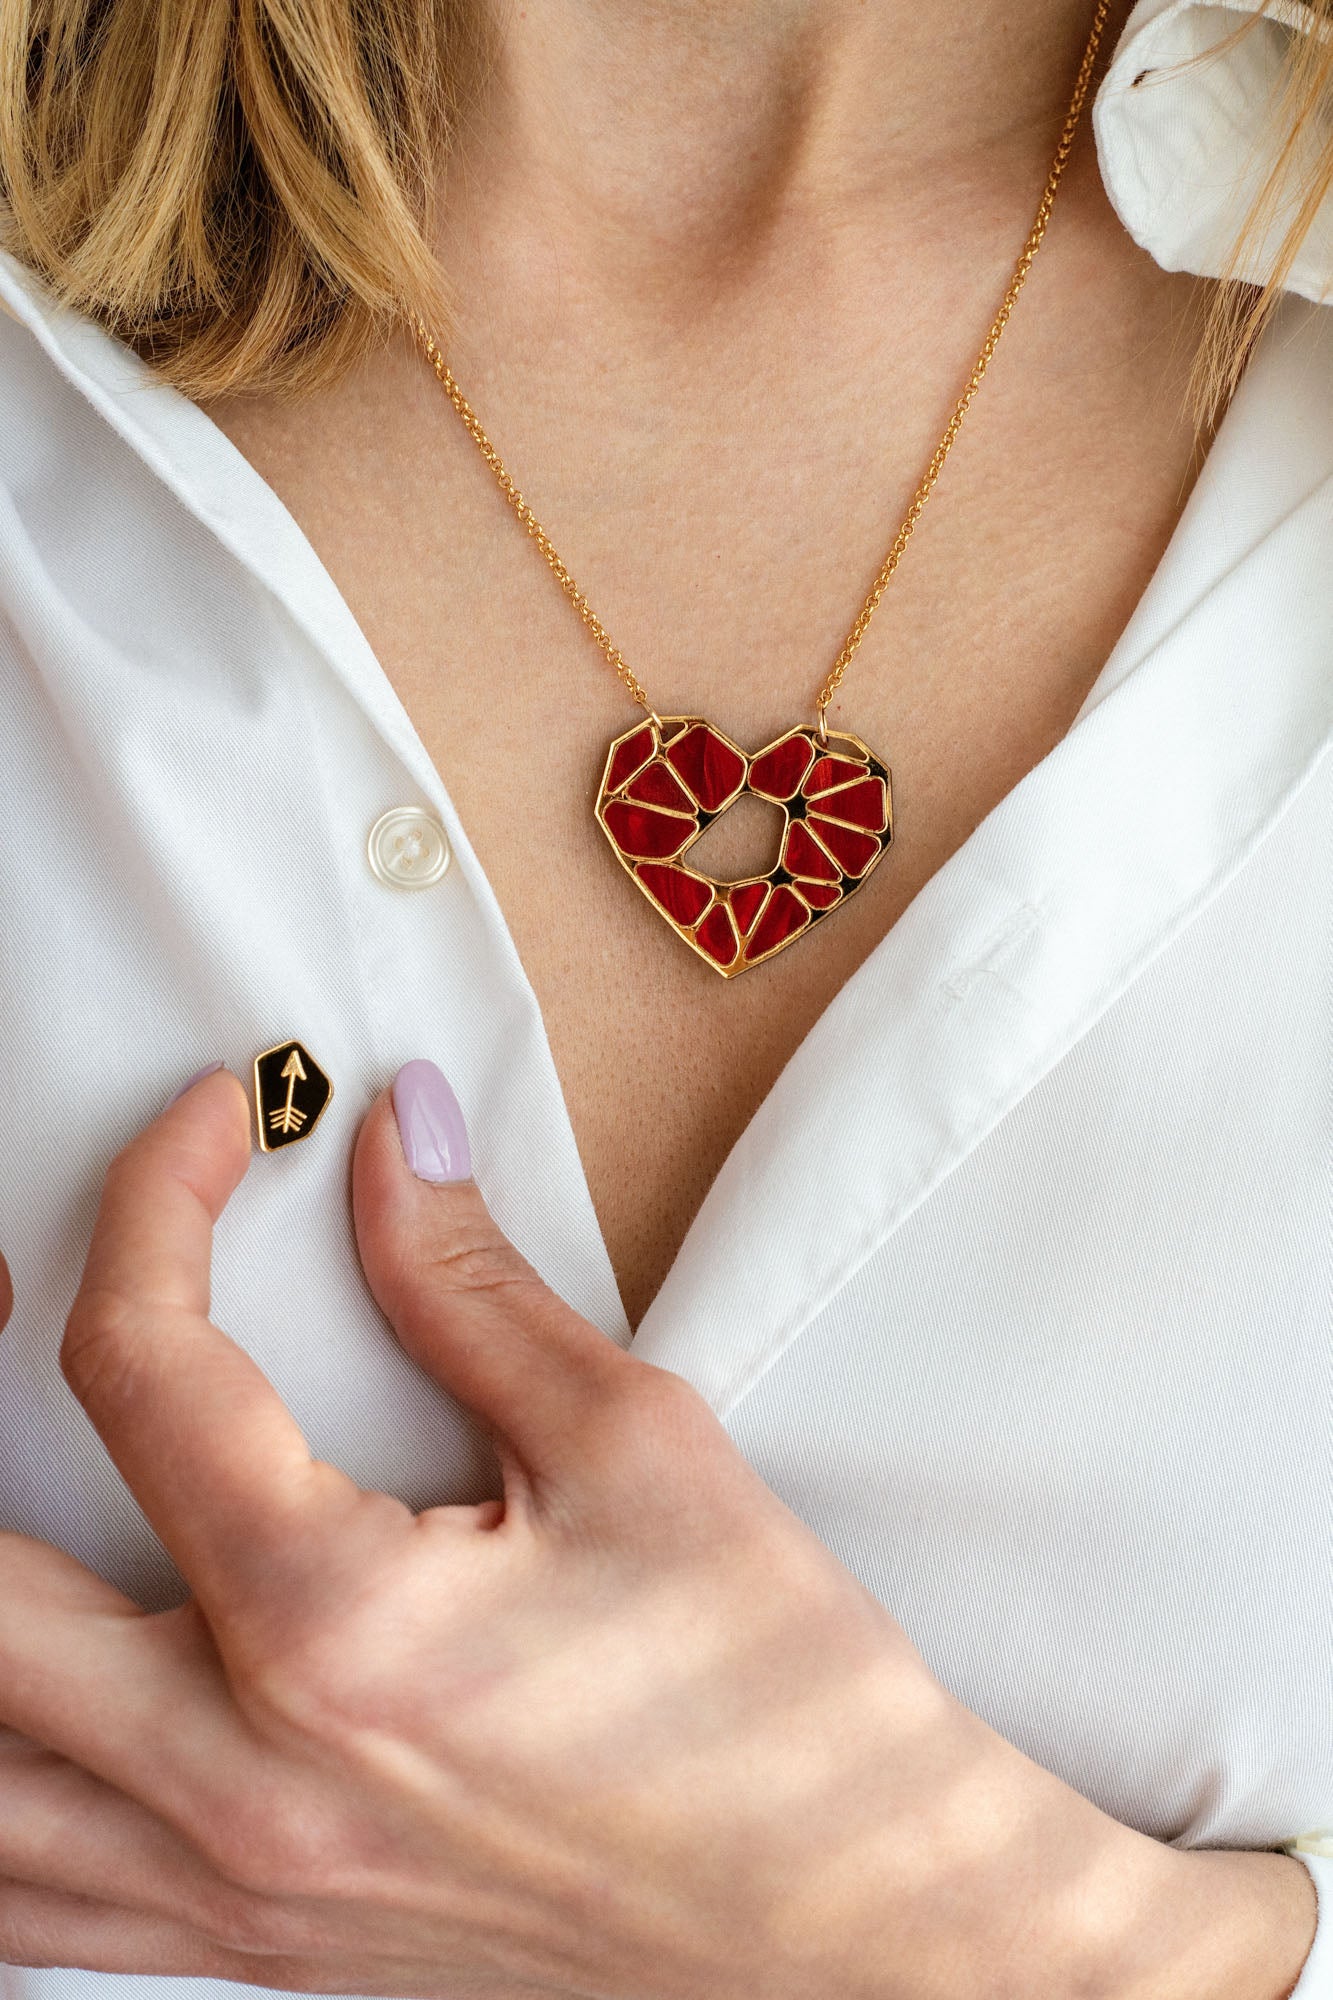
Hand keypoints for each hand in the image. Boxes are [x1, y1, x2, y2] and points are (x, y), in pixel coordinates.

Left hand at [0, 1064, 1315, 1998]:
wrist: (853, 1936)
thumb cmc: (773, 1706)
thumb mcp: (639, 1449)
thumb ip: (469, 1285)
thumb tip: (393, 1143)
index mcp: (332, 1631)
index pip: (145, 1365)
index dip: (156, 1199)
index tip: (217, 1124)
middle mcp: (238, 1778)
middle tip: (29, 1287)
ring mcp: (226, 1893)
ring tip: (17, 1479)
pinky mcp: (250, 1952)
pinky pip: (27, 1907)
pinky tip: (48, 1701)